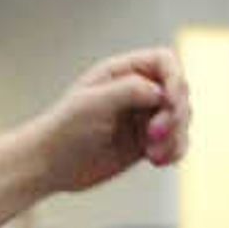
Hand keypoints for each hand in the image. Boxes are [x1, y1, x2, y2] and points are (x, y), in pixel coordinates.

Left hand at [32, 48, 189, 191]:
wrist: (47, 165)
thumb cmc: (63, 129)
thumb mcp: (93, 103)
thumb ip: (129, 90)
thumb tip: (162, 92)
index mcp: (122, 72)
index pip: (165, 62)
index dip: (175, 78)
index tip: (169, 102)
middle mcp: (136, 91)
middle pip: (179, 91)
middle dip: (175, 113)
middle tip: (153, 134)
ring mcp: (143, 117)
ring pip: (181, 119)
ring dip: (176, 136)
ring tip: (154, 154)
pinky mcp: (145, 143)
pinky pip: (175, 143)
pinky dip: (175, 151)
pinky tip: (158, 161)